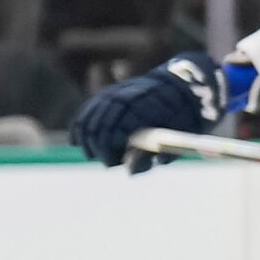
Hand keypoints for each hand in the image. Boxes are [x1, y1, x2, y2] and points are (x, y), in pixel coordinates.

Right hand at [68, 53, 227, 168]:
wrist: (182, 88)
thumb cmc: (181, 120)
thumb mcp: (173, 140)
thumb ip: (150, 155)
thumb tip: (128, 171)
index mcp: (144, 110)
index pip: (116, 131)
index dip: (109, 149)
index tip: (112, 163)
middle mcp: (127, 98)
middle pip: (101, 124)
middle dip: (99, 146)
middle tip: (108, 161)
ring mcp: (117, 93)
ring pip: (90, 116)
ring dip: (88, 137)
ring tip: (93, 153)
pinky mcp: (111, 92)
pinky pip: (88, 108)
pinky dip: (81, 124)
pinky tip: (78, 140)